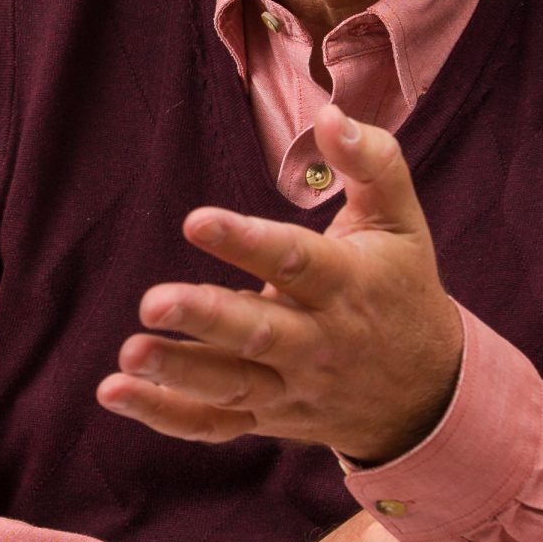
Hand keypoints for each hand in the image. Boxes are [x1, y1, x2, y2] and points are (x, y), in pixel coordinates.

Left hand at [97, 103, 464, 463]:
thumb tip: (333, 116)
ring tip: (130, 353)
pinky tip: (116, 393)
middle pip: (258, 333)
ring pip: (233, 386)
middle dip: (206, 319)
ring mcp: (291, 386)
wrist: (426, 393)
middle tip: (152, 303)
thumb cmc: (400, 286)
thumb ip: (372, 162)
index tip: (196, 220)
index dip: (246, 242)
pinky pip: (215, 425)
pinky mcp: (268, 418)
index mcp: (346, 284)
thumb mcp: (402, 220)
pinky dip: (167, 416)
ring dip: (179, 373)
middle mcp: (318, 342)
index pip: (296, 261)